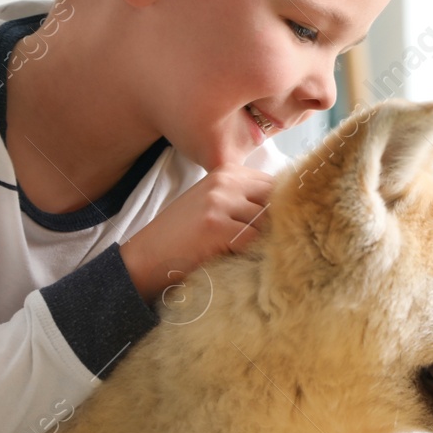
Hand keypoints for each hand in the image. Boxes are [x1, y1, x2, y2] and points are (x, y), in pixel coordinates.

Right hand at [119, 164, 274, 302]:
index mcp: (226, 172)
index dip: (280, 208)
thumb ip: (243, 199)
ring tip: (247, 253)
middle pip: (275, 200)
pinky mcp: (217, 226)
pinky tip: (237, 259)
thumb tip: (287, 208)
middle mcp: (224, 181)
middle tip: (267, 244)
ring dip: (263, 241)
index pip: (274, 184)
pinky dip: (251, 253)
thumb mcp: (212, 203)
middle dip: (276, 224)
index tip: (278, 227)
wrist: (145, 257)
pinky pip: (253, 240)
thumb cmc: (182, 236)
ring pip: (266, 222)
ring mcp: (220, 202)